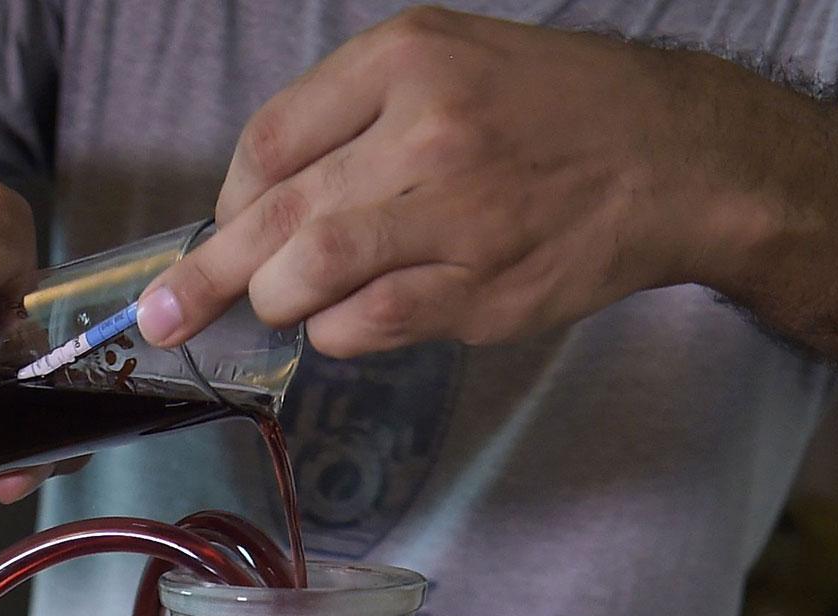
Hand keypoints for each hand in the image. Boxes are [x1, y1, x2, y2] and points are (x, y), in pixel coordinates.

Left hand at [135, 7, 699, 357]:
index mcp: (407, 61)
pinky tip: (352, 320)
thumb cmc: (552, 111)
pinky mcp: (481, 288)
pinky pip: (372, 324)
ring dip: (280, 302)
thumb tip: (261, 202)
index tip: (224, 225)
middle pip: (277, 215)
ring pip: (315, 275)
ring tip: (285, 305)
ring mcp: (456, 216)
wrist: (672, 158)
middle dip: (206, 277)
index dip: (231, 197)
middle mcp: (426, 132)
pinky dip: (341, 331)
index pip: (273, 138)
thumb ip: (354, 118)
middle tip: (165, 317)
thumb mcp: (450, 62)